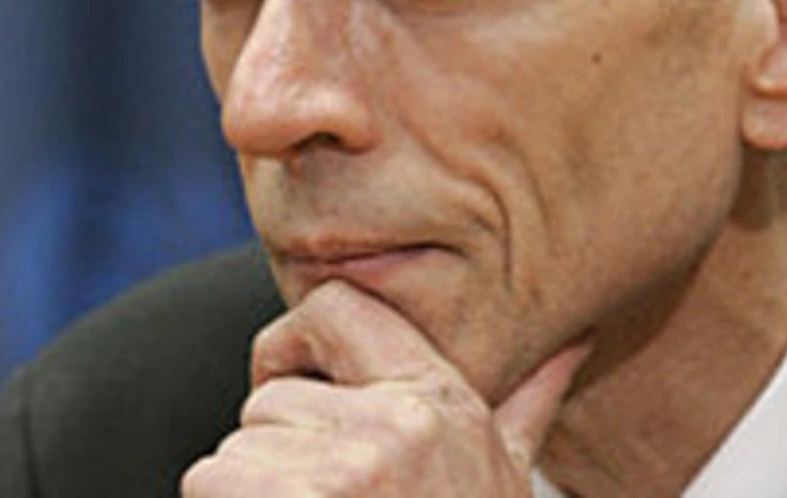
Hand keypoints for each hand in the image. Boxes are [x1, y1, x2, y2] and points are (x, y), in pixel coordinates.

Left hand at [181, 281, 589, 496]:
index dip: (297, 346)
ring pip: (234, 452)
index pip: (334, 307)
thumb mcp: (505, 476)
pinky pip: (210, 481)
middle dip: (278, 453)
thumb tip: (576, 342)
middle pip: (269, 399)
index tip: (299, 392)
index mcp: (442, 401)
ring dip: (251, 496)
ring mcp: (345, 473)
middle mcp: (397, 425)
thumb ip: (531, 402)